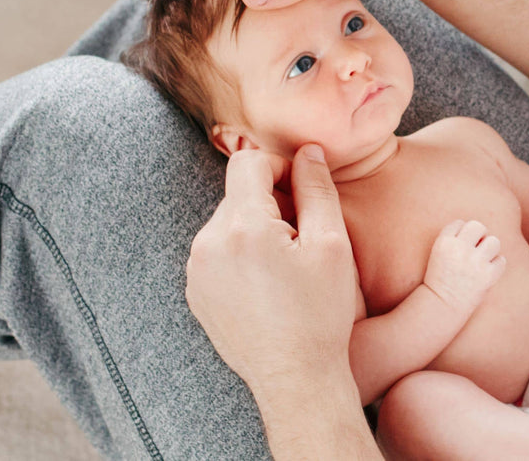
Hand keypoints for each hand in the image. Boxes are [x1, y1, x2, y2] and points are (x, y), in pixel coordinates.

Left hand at [184, 145, 356, 393]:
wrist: (295, 377)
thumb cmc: (320, 313)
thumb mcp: (332, 244)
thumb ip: (318, 188)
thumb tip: (308, 151)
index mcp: (243, 227)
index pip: (248, 162)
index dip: (280, 166)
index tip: (303, 191)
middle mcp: (208, 244)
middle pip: (238, 193)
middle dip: (270, 201)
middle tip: (303, 235)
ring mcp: (196, 270)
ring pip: (227, 222)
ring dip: (255, 228)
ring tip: (285, 264)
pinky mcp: (195, 291)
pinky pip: (217, 251)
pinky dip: (241, 254)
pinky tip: (267, 283)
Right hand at [423, 220, 505, 315]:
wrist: (441, 306)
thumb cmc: (440, 280)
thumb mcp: (438, 254)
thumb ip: (455, 239)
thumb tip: (481, 232)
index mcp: (444, 242)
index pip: (459, 223)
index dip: (462, 234)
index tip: (460, 246)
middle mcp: (459, 248)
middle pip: (478, 226)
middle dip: (479, 236)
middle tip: (475, 249)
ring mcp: (475, 262)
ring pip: (494, 241)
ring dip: (490, 249)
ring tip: (482, 260)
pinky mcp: (488, 275)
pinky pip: (501, 260)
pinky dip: (497, 265)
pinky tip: (487, 272)